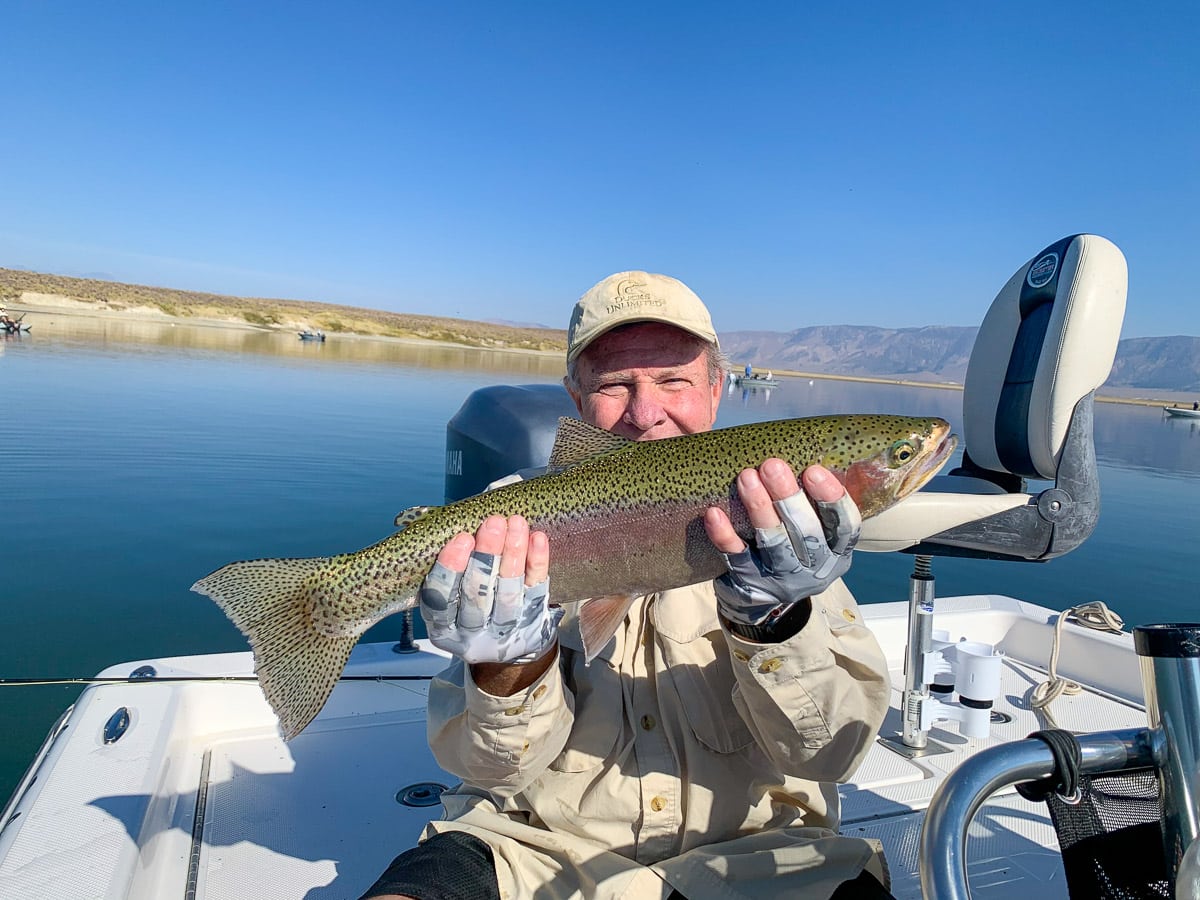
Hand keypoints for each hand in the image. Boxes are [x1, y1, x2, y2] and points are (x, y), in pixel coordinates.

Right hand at [419, 515, 560, 663]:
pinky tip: (537, 539)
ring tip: (516, 524)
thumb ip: (451, 573)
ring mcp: (505, 631)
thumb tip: (460, 528)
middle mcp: (472, 635)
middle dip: (486, 554)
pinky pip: (536, 591)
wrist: (508, 644)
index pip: (440, 600)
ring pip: (509, 591)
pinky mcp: (532, 623)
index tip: (461, 538)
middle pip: (479, 593)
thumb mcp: (451, 600)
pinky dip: (537, 563)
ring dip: (513, 554)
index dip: (450, 569)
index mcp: (444, 630)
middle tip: (493, 523)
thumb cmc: (470, 608)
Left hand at [704, 460, 861, 626]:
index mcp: (838, 552)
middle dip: (788, 496)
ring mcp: (783, 580)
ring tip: (746, 477)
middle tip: (772, 465)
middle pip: (806, 531)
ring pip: (773, 542)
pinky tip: (715, 513)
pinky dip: (725, 535)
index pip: (845, 526)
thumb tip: (802, 448)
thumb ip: (813, 502)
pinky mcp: (751, 585)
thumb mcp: (814, 532)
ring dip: (759, 507)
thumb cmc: (792, 546)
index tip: (814, 470)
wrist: (763, 600)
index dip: (832, 498)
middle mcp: (815, 569)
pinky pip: (737, 557)